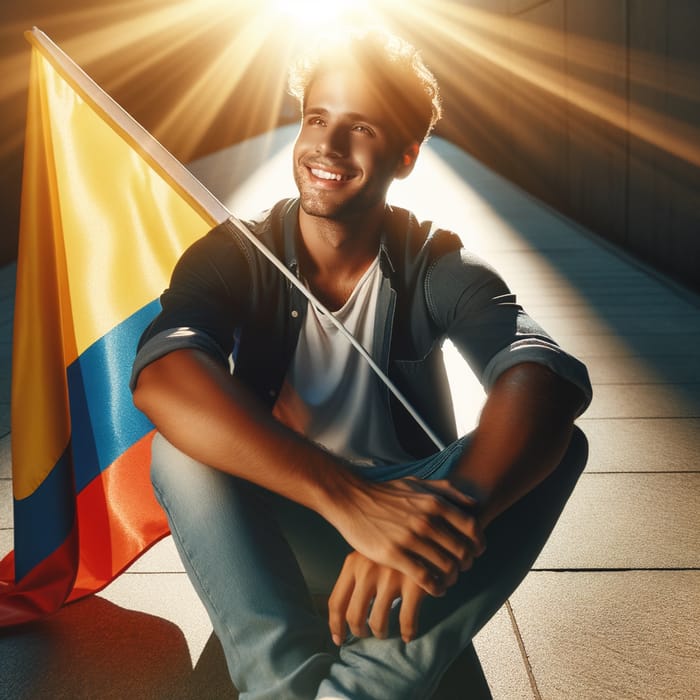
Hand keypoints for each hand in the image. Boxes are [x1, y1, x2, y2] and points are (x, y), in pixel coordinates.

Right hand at [325, 475, 484, 596]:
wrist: (352, 499)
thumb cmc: (386, 492)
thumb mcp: (417, 482)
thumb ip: (447, 490)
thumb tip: (473, 502)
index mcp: (434, 503)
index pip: (471, 528)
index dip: (478, 543)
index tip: (476, 551)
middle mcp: (426, 520)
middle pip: (462, 551)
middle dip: (467, 563)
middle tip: (462, 568)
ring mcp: (410, 538)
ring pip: (446, 567)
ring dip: (452, 577)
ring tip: (449, 580)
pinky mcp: (394, 555)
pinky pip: (425, 578)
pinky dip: (436, 587)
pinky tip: (436, 589)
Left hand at [328, 551, 426, 644]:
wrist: (426, 532)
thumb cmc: (392, 545)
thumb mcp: (368, 552)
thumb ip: (356, 574)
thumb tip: (343, 612)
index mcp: (353, 563)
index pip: (336, 602)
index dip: (335, 626)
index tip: (338, 639)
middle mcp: (368, 570)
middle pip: (354, 616)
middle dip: (359, 631)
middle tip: (366, 634)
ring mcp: (391, 577)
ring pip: (378, 622)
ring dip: (380, 633)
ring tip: (384, 632)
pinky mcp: (414, 584)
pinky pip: (406, 621)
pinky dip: (407, 632)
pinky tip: (408, 635)